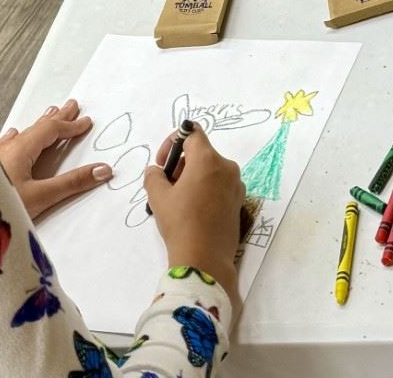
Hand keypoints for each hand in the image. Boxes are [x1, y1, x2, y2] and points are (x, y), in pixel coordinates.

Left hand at [0, 100, 112, 218]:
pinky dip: (17, 136)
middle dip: (56, 117)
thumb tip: (104, 169)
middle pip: (37, 127)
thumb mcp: (40, 197)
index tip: (86, 121)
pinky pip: (6, 142)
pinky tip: (12, 136)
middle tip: (71, 104)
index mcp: (22, 149)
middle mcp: (7, 147)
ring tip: (48, 114)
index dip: (70, 125)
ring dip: (38, 125)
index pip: (51, 130)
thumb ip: (72, 183)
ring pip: (22, 134)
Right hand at [144, 125, 244, 297]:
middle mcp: (227, 167)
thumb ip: (154, 176)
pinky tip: (194, 211)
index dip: (173, 142)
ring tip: (179, 202)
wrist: (205, 260)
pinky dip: (206, 190)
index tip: (164, 163)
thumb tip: (156, 171)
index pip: (192, 132)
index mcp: (208, 159)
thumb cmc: (180, 223)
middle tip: (167, 186)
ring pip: (210, 170)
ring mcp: (236, 185)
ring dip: (193, 178)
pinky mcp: (239, 202)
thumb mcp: (158, 197)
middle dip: (181, 164)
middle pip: (201, 153)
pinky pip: (220, 185)